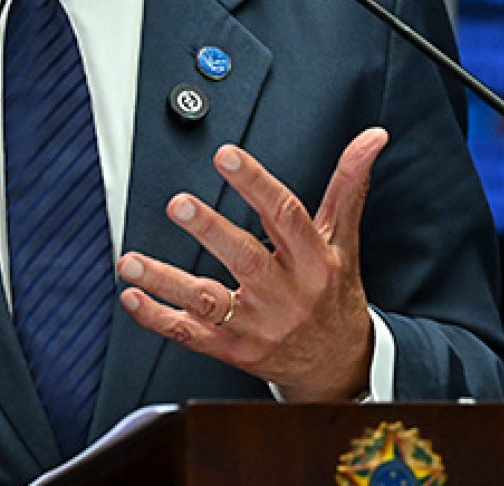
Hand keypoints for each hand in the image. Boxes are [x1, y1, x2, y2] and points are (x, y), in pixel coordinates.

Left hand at [115, 127, 388, 401]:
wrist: (339, 366)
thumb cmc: (334, 294)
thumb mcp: (345, 241)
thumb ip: (349, 186)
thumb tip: (371, 137)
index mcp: (315, 260)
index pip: (286, 216)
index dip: (257, 184)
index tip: (228, 156)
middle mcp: (286, 294)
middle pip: (246, 260)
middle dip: (210, 231)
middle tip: (179, 204)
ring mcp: (258, 326)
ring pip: (209, 302)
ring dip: (167, 281)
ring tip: (131, 262)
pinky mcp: (235, 351)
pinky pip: (191, 335)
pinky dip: (158, 318)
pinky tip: (133, 298)